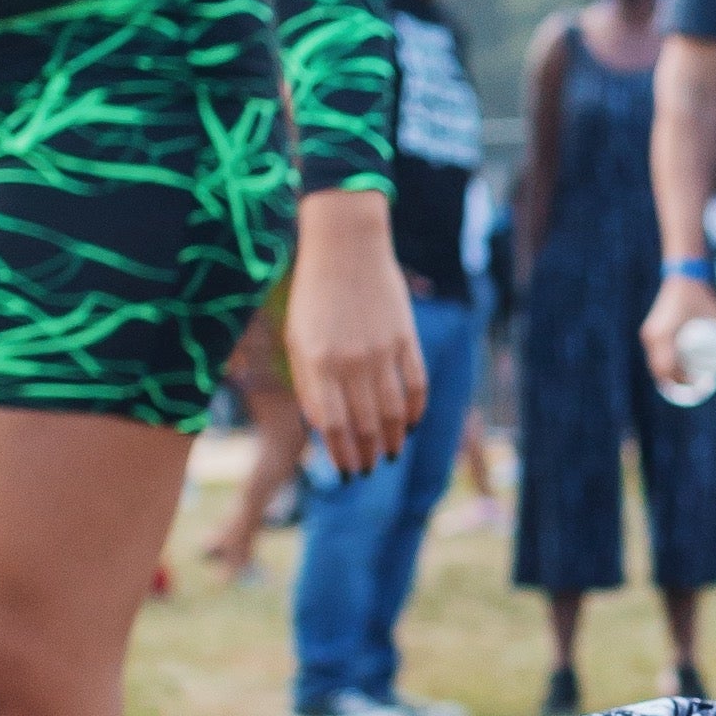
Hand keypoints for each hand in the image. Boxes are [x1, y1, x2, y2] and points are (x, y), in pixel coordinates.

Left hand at [285, 187, 424, 476]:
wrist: (345, 244)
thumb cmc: (315, 294)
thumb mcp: (298, 337)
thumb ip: (309, 383)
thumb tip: (324, 428)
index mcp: (318, 361)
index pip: (333, 426)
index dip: (342, 455)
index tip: (347, 472)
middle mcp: (350, 361)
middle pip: (365, 425)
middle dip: (368, 454)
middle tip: (369, 468)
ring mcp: (381, 350)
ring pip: (394, 413)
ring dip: (394, 441)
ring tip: (391, 454)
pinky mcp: (406, 338)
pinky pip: (417, 387)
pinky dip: (416, 412)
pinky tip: (411, 425)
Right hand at [643, 269, 715, 391]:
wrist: (684, 277)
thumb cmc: (699, 296)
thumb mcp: (714, 315)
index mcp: (662, 335)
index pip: (667, 368)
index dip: (681, 381)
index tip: (697, 383)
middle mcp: (652, 337)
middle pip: (660, 370)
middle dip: (675, 382)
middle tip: (695, 385)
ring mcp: (650, 335)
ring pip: (657, 365)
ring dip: (670, 375)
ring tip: (689, 379)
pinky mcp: (652, 334)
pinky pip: (657, 356)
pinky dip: (668, 365)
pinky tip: (681, 370)